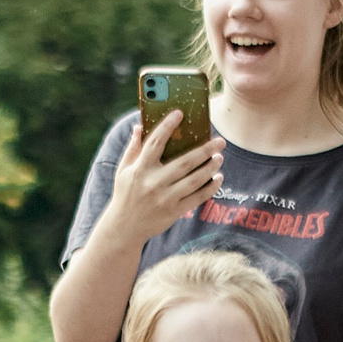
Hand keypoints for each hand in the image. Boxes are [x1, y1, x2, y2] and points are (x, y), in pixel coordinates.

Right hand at [100, 114, 223, 244]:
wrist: (124, 228)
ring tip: (220, 156)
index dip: (167, 126)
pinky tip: (218, 177)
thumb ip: (132, 149)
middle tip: (220, 140)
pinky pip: (197, 197)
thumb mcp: (122, 171)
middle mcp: (153, 183)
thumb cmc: (125, 194)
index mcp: (139, 169)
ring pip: (194, 180)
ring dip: (210, 167)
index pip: (155, 143)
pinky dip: (210, 187)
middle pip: (184, 162)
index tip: (180, 113)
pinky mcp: (174, 212)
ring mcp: (165, 199)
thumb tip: (138, 126)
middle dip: (205, 150)